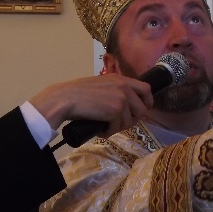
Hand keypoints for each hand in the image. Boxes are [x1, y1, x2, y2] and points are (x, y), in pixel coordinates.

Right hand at [29, 74, 152, 135]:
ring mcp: (122, 98)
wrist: (66, 99)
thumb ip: (116, 90)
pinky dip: (108, 132)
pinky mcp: (115, 110)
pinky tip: (100, 129)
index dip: (146, 102)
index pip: (146, 89)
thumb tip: (127, 105)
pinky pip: (118, 127)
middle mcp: (125, 86)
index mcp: (122, 79)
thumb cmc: (78, 93)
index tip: (138, 111)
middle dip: (132, 120)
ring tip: (105, 126)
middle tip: (118, 124)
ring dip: (118, 127)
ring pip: (130, 121)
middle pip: (142, 109)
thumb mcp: (102, 85)